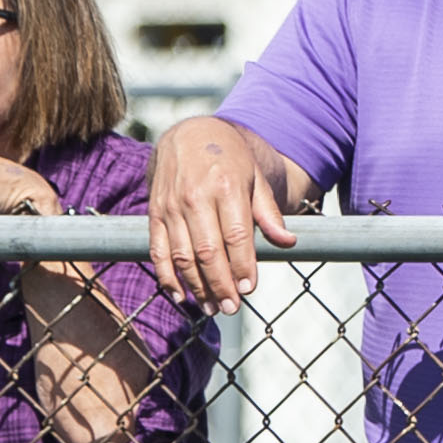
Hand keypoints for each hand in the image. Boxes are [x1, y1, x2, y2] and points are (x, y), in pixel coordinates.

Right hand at [148, 118, 298, 311]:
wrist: (189, 134)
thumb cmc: (230, 160)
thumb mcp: (255, 178)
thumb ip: (268, 212)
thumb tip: (288, 242)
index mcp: (226, 186)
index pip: (236, 234)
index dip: (242, 265)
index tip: (249, 288)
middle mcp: (195, 197)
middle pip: (207, 250)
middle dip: (220, 284)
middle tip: (232, 308)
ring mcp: (171, 206)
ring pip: (182, 256)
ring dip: (196, 287)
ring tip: (212, 308)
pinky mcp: (155, 213)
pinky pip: (158, 250)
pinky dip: (167, 276)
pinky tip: (181, 295)